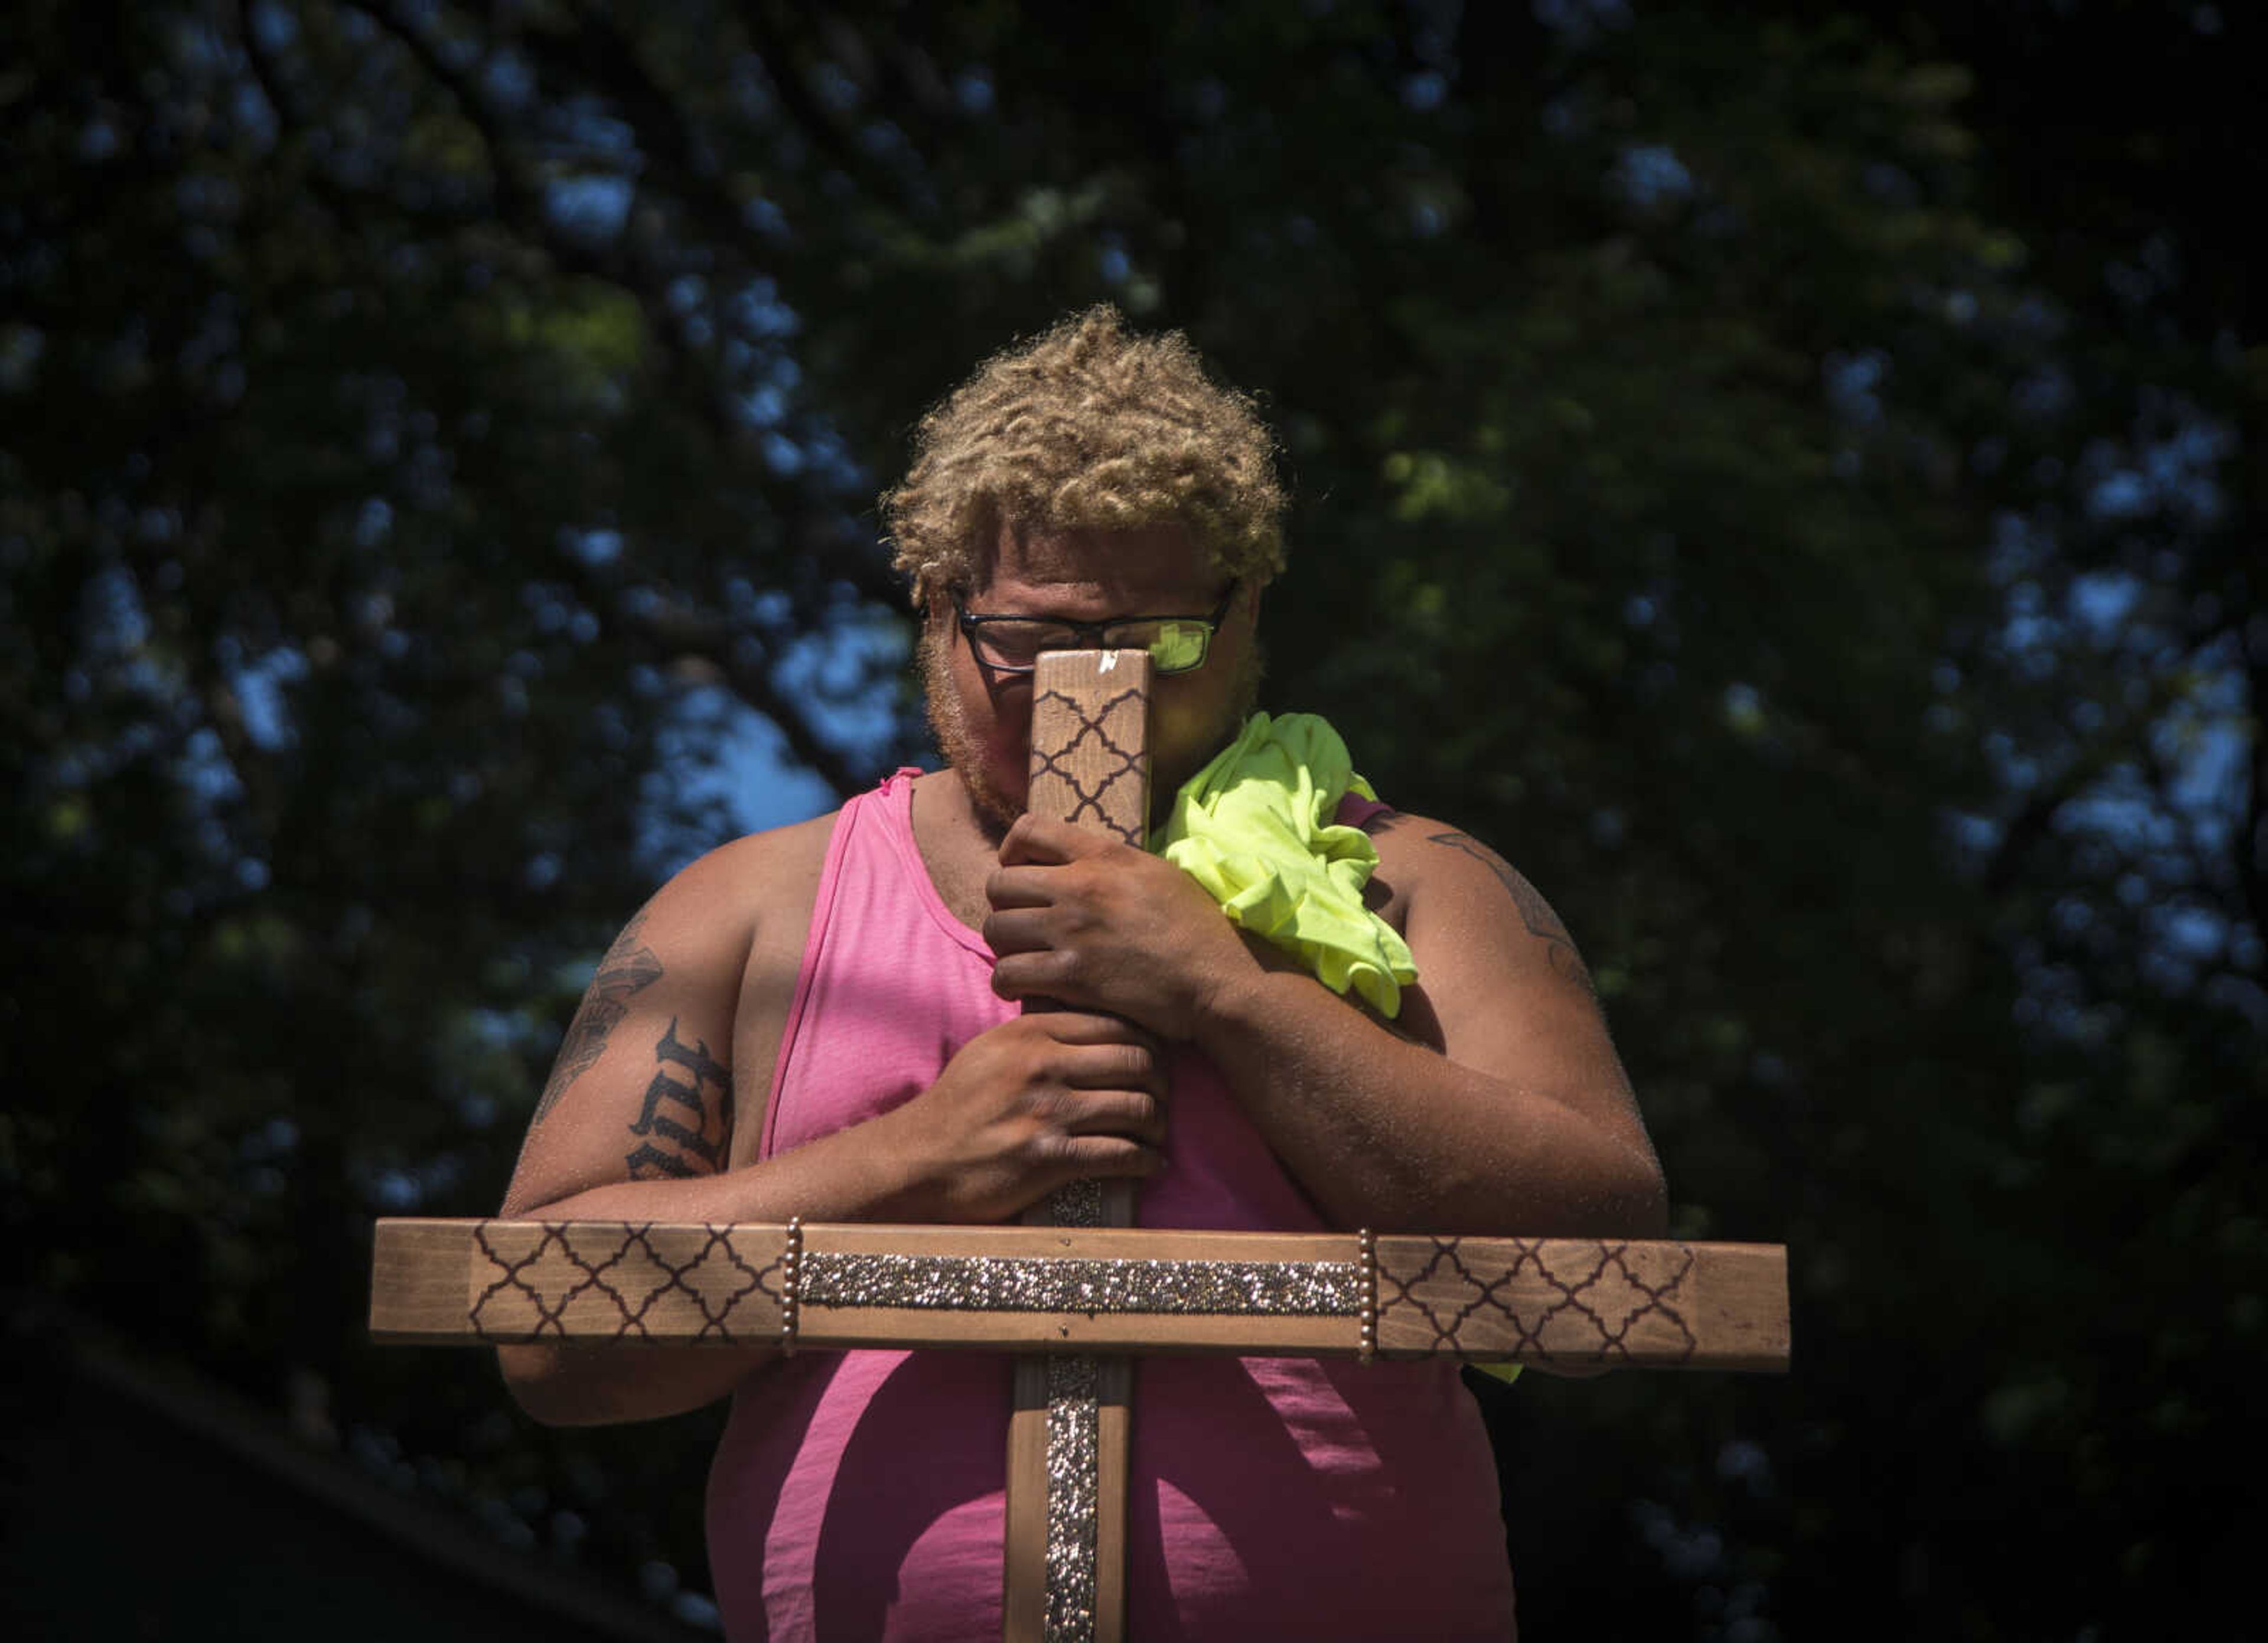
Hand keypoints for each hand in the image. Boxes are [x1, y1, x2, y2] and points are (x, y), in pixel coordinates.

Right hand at [874, 1010, 1168, 1221]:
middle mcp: (1044, 1065)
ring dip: (1158, 1124)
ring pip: (1137, 1107)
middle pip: (1137, 1061)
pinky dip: (1146, 1161)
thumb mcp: (992, 1050)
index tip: (1156, 1059)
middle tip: (1164, 1096)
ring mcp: (1049, 1111)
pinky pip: (1121, 1154)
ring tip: (1158, 1133)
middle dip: (1162, 1081)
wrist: (917, 1160)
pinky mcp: (1050, 1157)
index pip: (1116, 1024)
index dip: (1149, 1042)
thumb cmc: (958, 1106)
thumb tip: (1087, 1021)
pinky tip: (1151, 1164)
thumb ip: (1038, 1033)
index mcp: (1032, 1032)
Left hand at [984, 815, 1255, 1039]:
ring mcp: (1072, 932)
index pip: (1029, 828)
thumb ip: (1113, 863)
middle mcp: (1080, 887)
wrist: (1217, 980)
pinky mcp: (1071, 977)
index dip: (1011, 849)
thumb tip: (1080, 862)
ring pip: (996, 929)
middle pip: (999, 883)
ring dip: (1004, 946)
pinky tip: (1024, 987)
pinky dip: (1009, 982)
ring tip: (1021, 956)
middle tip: (1020, 922)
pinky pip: (1008, 974)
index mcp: (1103, 856)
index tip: (1018, 870)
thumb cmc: (1196, 929)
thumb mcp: (1158, 873)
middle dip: (1002, 904)